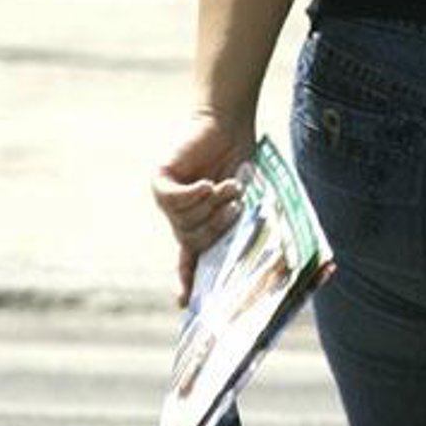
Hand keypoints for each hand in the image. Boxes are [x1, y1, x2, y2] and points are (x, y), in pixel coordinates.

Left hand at [153, 112, 254, 306]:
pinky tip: (206, 183)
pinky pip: (175, 201)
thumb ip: (244, 220)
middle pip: (194, 241)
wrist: (228, 122)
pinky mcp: (162, 181)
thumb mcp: (245, 196)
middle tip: (235, 207)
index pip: (190, 258)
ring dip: (212, 204)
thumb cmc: (241, 157)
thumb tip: (264, 251)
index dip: (187, 280)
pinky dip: (194, 194)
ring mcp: (169, 199)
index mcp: (200, 222)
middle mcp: (182, 215)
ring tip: (225, 184)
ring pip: (185, 222)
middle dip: (218, 227)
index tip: (184, 303)